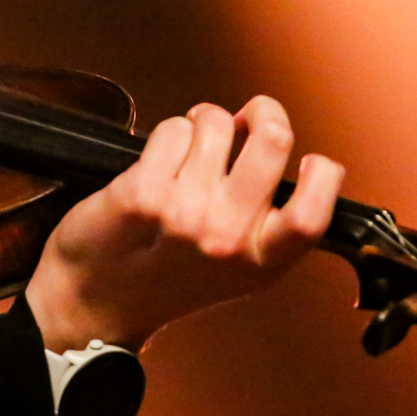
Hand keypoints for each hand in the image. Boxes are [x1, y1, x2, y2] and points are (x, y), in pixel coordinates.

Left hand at [25, 96, 343, 352]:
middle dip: (263, 113)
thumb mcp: (236, 268)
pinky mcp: (142, 193)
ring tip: (191, 144)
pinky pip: (173, 129)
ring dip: (204, 121)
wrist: (95, 303)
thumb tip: (274, 140)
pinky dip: (168, 132)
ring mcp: (185, 213)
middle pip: (272, 141)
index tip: (307, 160)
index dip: (321, 174)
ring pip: (216, 123)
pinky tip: (158, 158)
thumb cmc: (165, 278)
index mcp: (262, 262)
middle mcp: (228, 238)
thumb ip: (266, 221)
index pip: (314, 211)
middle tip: (246, 120)